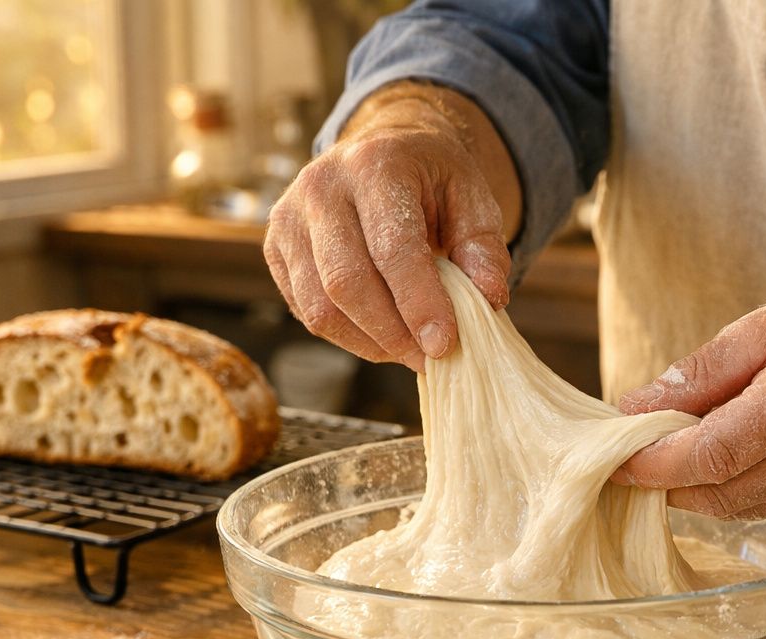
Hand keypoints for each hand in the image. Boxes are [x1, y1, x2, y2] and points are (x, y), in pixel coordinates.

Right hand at [264, 83, 517, 371]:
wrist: (382, 152)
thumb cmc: (432, 182)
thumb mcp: (473, 199)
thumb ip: (485, 248)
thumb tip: (490, 298)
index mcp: (375, 165)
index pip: (393, 248)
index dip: (419, 303)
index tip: (444, 345)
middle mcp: (321, 187)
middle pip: (348, 283)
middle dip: (394, 334)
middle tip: (433, 358)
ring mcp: (289, 218)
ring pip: (321, 307)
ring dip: (371, 343)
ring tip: (411, 350)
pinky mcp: (276, 249)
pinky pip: (306, 312)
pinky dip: (349, 337)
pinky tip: (383, 335)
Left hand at [611, 284, 765, 521]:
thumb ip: (703, 370)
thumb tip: (632, 408)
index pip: (715, 454)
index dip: (656, 465)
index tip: (616, 459)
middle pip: (719, 494)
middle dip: (668, 479)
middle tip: (639, 448)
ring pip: (738, 507)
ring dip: (702, 483)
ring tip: (693, 439)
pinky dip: (741, 485)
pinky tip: (753, 447)